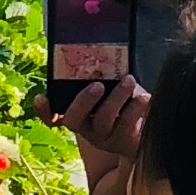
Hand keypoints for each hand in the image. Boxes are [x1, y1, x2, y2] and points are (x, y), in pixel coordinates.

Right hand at [38, 75, 148, 194]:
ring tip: (129, 81)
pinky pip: (126, 128)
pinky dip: (136, 109)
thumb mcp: (114, 84)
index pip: (52, 116)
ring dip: (115, 98)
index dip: (44, 110)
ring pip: (103, 122)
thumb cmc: (129, 97)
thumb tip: (103, 50)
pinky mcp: (124, 144)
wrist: (154, 122)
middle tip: (98, 84)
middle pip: (74, 119)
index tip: (41, 97)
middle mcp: (87, 128)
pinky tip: (145, 97)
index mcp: (79, 113)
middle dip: (83, 101)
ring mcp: (105, 138)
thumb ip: (104, 74)